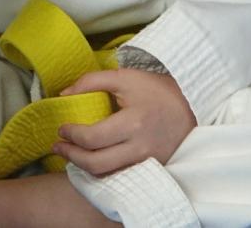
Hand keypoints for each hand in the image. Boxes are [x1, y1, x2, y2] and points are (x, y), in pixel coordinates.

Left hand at [51, 69, 195, 175]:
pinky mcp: (151, 167)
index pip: (93, 138)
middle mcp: (140, 147)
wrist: (192, 107)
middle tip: (58, 145)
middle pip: (97, 163)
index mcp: (133, 123)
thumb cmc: (157, 90)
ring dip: (83, 166)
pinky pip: (120, 174)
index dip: (72, 135)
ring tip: (70, 153)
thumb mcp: (125, 77)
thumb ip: (91, 82)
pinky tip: (91, 158)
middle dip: (71, 156)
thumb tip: (64, 94)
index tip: (61, 128)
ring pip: (107, 174)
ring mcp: (147, 161)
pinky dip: (102, 169)